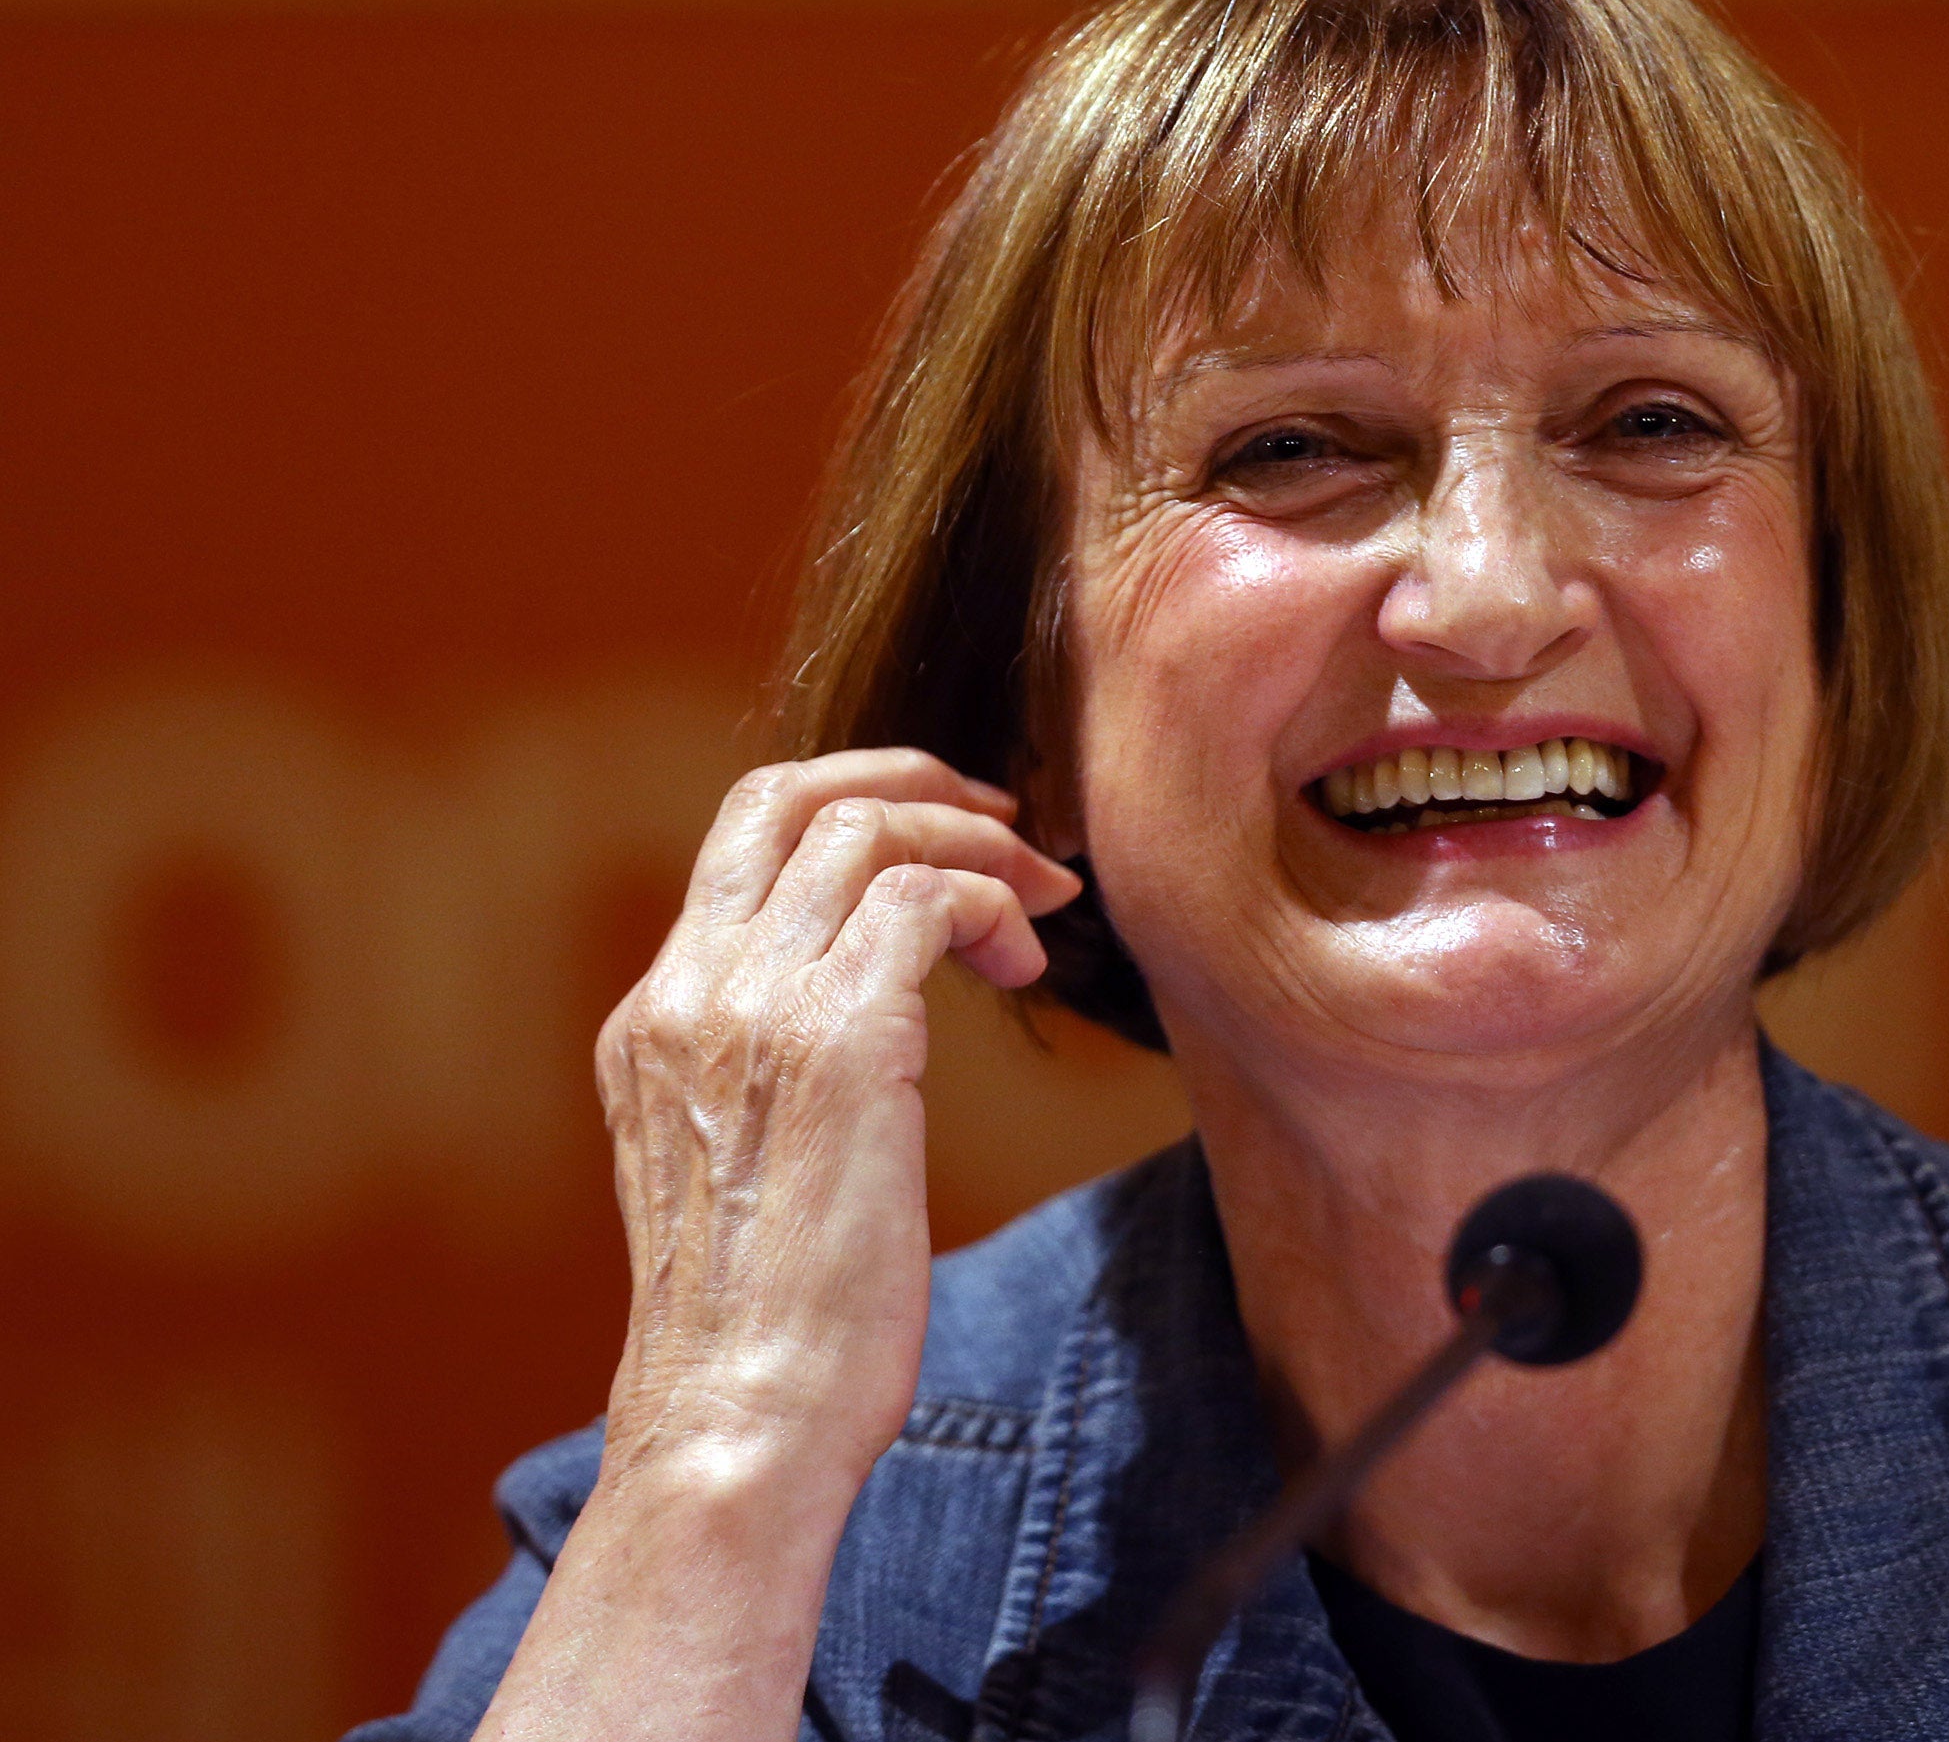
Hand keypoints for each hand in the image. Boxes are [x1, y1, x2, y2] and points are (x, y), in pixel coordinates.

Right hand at [590, 747, 1080, 1510]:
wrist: (740, 1417)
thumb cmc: (768, 1328)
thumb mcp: (741, 1169)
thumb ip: (768, 1075)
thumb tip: (867, 1028)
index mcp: (654, 1021)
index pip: (741, 841)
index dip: (854, 808)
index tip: (948, 840)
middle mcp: (689, 995)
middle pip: (786, 796)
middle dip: (914, 782)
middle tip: (1009, 822)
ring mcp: (755, 1010)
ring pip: (866, 832)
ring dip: (977, 845)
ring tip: (1043, 901)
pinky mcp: (840, 1042)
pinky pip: (924, 899)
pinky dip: (989, 901)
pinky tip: (1025, 961)